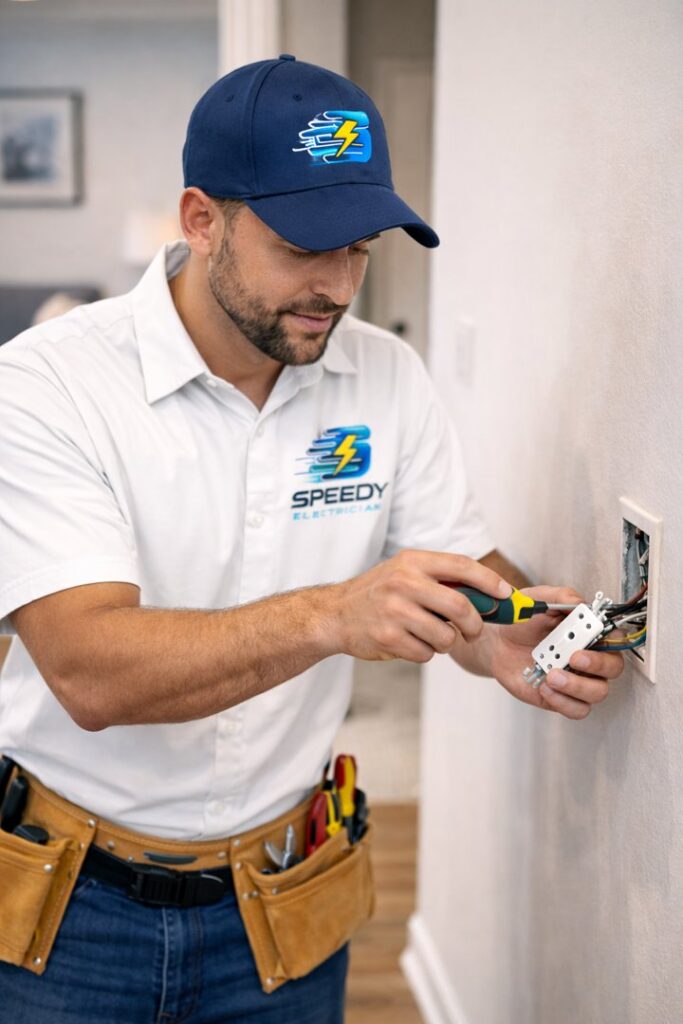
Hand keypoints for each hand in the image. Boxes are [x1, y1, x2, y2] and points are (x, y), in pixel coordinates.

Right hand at [328, 549, 512, 661]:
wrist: (336, 613)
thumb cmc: (379, 593)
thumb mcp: (405, 572)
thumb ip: (441, 579)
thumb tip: (490, 595)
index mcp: (412, 561)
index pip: (461, 566)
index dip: (489, 581)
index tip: (506, 594)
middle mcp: (404, 583)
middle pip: (461, 606)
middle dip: (475, 624)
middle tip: (474, 631)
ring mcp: (394, 611)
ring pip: (445, 636)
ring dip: (446, 642)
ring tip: (429, 635)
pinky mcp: (388, 638)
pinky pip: (426, 654)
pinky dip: (425, 653)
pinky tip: (409, 642)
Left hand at [487, 585, 624, 718]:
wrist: (499, 642)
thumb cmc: (524, 621)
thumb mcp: (539, 599)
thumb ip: (561, 598)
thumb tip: (580, 603)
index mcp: (590, 632)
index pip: (616, 638)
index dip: (611, 641)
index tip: (591, 638)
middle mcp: (590, 658)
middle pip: (613, 668)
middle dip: (597, 664)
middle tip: (573, 657)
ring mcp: (578, 680)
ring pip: (597, 692)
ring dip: (577, 686)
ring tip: (551, 675)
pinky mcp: (562, 698)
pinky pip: (576, 709)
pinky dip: (563, 702)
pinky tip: (545, 688)